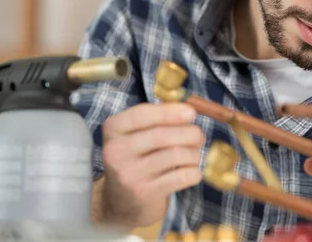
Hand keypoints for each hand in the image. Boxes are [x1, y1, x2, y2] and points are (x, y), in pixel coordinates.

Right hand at [101, 103, 203, 227]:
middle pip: (162, 135)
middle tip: (198, 136)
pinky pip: (183, 176)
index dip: (170, 112)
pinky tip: (190, 171)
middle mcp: (116, 152)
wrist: (122, 202)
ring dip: (194, 153)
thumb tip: (188, 110)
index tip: (191, 112)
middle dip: (190, 133)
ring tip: (194, 155)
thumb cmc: (137, 158)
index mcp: (113, 129)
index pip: (141, 114)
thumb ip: (159, 118)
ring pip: (176, 155)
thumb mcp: (137, 134)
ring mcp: (129, 175)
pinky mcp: (144, 194)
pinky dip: (194, 171)